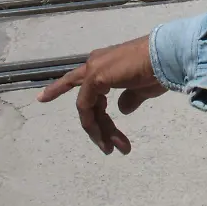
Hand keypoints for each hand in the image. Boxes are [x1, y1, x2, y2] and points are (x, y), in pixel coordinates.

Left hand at [36, 35, 166, 154]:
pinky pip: (87, 106)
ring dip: (99, 130)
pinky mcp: (96, 77)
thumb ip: (130, 98)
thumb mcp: (142, 88)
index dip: (59, 89)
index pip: (81, 81)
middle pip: (88, 101)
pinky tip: (103, 138)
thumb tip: (122, 109)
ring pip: (87, 106)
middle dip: (98, 127)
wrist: (166, 56)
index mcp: (105, 63)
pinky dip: (92, 123)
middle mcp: (95, 63)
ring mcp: (93, 69)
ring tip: (112, 149)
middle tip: (111, 149)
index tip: (40, 99)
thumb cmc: (158, 70)